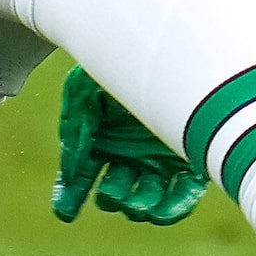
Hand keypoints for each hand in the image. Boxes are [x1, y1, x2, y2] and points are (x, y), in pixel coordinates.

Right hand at [51, 66, 207, 225]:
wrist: (157, 42)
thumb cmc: (116, 67)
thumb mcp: (83, 97)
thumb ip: (75, 135)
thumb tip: (70, 176)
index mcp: (102, 141)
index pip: (83, 176)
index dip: (72, 196)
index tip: (65, 213)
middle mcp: (130, 154)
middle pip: (116, 193)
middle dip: (112, 199)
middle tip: (112, 193)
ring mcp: (160, 158)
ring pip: (147, 200)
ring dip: (139, 209)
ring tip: (135, 205)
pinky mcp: (190, 159)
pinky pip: (182, 195)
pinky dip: (171, 209)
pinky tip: (158, 212)